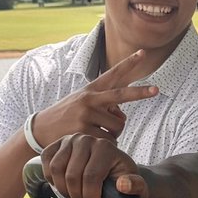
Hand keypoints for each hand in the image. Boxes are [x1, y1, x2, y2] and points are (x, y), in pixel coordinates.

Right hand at [30, 50, 159, 149]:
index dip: (129, 64)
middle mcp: (90, 98)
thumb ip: (106, 107)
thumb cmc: (68, 117)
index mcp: (92, 90)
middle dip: (140, 92)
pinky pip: (109, 139)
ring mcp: (87, 113)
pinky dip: (106, 144)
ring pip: (118, 125)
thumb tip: (121, 117)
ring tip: (98, 133)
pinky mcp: (84, 129)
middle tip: (157, 89)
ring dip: (114, 133)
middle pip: (121, 95)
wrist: (41, 129)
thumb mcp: (84, 105)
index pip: (113, 74)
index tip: (142, 53)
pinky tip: (93, 142)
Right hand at [41, 133, 143, 197]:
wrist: (110, 168)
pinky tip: (64, 184)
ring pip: (56, 170)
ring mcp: (69, 140)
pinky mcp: (56, 144)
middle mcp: (86, 139)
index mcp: (106, 147)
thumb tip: (123, 185)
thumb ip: (135, 186)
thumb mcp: (136, 185)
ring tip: (75, 195)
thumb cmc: (121, 177)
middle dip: (77, 196)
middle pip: (72, 175)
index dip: (91, 197)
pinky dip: (51, 178)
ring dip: (63, 189)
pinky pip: (46, 162)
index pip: (91, 176)